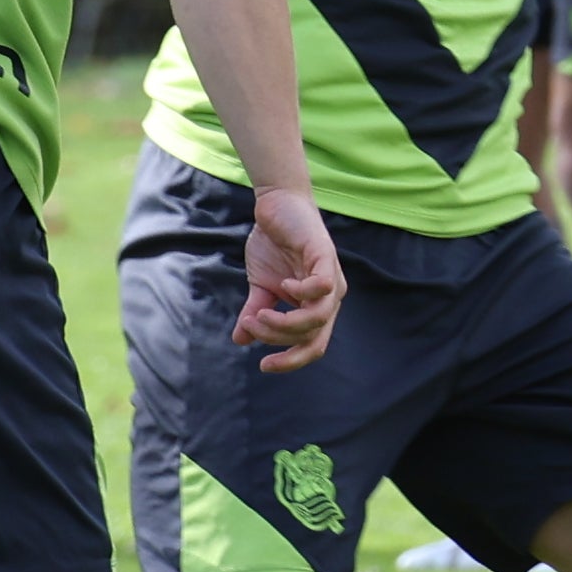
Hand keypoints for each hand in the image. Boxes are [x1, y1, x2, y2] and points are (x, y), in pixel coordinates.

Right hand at [232, 186, 346, 369]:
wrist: (275, 205)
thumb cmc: (273, 245)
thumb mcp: (259, 285)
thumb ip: (255, 312)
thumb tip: (240, 340)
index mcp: (317, 307)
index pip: (313, 345)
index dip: (292, 361)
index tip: (263, 366)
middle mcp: (330, 297)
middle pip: (315, 338)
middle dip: (279, 340)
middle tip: (252, 325)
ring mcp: (331, 277)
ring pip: (318, 317)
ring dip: (284, 323)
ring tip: (259, 313)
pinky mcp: (325, 256)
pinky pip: (323, 287)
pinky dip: (301, 293)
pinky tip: (282, 286)